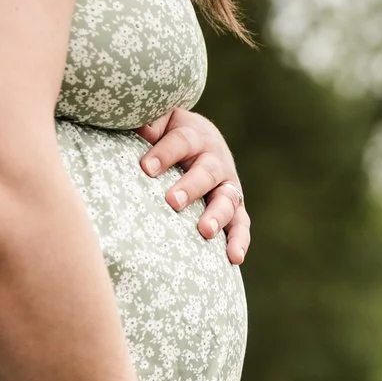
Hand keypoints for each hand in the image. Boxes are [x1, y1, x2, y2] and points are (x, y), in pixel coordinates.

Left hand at [138, 106, 248, 263]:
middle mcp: (216, 160)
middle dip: (190, 187)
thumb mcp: (160, 122)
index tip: (145, 168)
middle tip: (172, 202)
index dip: (164, 154)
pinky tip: (234, 258)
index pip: (181, 142)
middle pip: (206, 172)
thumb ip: (150, 123)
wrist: (200, 140)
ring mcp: (228, 186)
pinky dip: (239, 241)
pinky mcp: (235, 208)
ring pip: (227, 200)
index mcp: (195, 136)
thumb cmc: (169, 134)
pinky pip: (241, 225)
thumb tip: (140, 128)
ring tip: (205, 232)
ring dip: (217, 216)